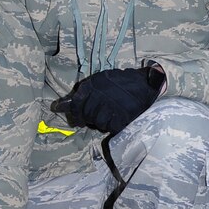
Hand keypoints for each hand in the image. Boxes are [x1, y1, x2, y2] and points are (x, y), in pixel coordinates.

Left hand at [50, 66, 164, 134]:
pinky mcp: (121, 118)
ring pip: (97, 123)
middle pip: (86, 115)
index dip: (73, 112)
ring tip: (108, 116)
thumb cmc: (121, 82)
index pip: (76, 104)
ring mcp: (110, 108)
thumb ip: (84, 92)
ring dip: (101, 122)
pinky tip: (117, 119)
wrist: (145, 83)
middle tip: (92, 118)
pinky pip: (110, 127)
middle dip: (87, 119)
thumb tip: (63, 105)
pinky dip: (113, 126)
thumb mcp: (100, 80)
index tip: (73, 117)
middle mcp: (99, 97)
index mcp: (92, 86)